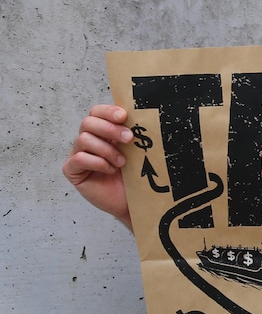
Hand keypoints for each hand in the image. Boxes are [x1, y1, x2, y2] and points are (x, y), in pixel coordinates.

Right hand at [62, 105, 132, 227]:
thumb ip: (130, 133)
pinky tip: (110, 170)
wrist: (134, 202)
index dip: (108, 112)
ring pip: (83, 139)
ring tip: (122, 163)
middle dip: (110, 129)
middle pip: (88, 122)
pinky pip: (79, 159)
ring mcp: (78, 154)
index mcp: (102, 132)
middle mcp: (88, 140)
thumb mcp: (135, 151)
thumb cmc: (134, 177)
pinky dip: (97, 163)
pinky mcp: (72, 171)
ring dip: (106, 150)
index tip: (124, 116)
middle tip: (129, 139)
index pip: (96, 112)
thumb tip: (138, 116)